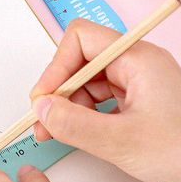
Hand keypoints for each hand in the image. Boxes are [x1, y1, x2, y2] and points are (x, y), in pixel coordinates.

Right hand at [31, 19, 180, 181]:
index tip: (45, 97)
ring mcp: (136, 83)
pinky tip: (75, 131)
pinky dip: (81, 115)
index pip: (81, 39)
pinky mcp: (135, 101)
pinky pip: (98, 99)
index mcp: (138, 59)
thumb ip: (75, 124)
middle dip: (58, 90)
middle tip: (44, 119)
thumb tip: (42, 109)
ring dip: (67, 106)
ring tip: (55, 131)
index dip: (57, 66)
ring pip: (86, 82)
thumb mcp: (122, 142)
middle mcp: (136, 65)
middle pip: (80, 61)